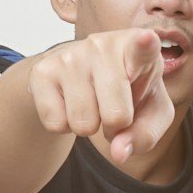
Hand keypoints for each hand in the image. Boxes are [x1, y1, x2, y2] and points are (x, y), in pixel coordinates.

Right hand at [27, 28, 175, 164]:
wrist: (75, 73)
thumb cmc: (126, 91)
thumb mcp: (150, 112)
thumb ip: (145, 135)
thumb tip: (118, 153)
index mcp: (138, 49)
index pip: (144, 48)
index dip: (146, 46)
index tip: (147, 39)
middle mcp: (103, 45)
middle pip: (116, 116)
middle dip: (116, 126)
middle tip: (113, 107)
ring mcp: (70, 56)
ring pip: (83, 124)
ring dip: (89, 126)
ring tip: (91, 102)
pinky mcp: (42, 71)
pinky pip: (55, 124)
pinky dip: (64, 125)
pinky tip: (69, 103)